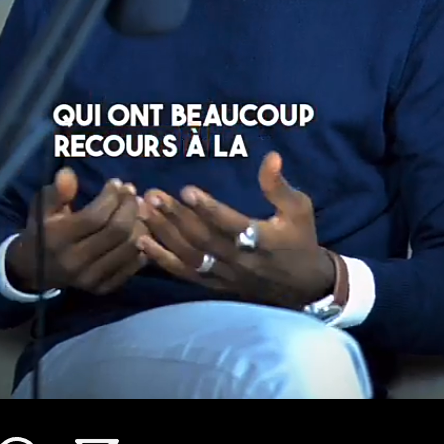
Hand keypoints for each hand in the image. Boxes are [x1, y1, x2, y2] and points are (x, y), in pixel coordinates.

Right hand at [7, 166, 147, 295]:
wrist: (35, 269)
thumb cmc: (43, 230)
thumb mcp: (42, 208)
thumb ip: (57, 191)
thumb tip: (69, 173)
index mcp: (58, 239)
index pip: (96, 217)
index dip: (112, 198)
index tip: (117, 183)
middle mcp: (75, 262)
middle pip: (117, 232)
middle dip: (130, 208)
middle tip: (132, 194)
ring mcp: (90, 279)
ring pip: (128, 249)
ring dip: (139, 225)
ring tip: (138, 210)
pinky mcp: (102, 289)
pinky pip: (131, 268)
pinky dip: (141, 248)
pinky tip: (139, 232)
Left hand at [136, 151, 335, 308]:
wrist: (301, 285)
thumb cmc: (299, 239)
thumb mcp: (299, 209)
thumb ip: (279, 186)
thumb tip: (271, 157)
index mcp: (262, 240)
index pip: (231, 225)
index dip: (209, 209)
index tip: (186, 190)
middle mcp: (240, 260)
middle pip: (202, 239)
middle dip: (175, 217)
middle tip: (153, 195)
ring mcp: (224, 275)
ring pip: (189, 256)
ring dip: (163, 234)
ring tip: (143, 210)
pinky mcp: (214, 284)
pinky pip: (184, 273)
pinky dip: (161, 259)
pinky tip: (142, 241)